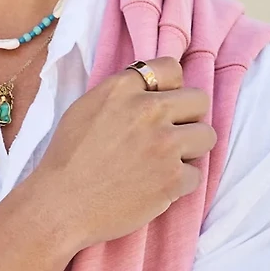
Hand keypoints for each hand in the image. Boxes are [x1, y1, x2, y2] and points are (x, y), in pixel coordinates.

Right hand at [32, 57, 216, 253]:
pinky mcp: (173, 178)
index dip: (169, 86)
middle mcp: (148, 109)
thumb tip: (151, 90)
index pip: (170, 68)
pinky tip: (155, 184)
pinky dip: (179, 182)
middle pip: (198, 100)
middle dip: (188, 116)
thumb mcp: (87, 106)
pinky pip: (196, 173)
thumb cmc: (68, 156)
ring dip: (190, 148)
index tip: (162, 102)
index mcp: (123, 88)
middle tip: (170, 132)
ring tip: (167, 159)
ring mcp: (164, 144)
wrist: (62, 203)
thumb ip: (122, 93)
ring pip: (207, 135)